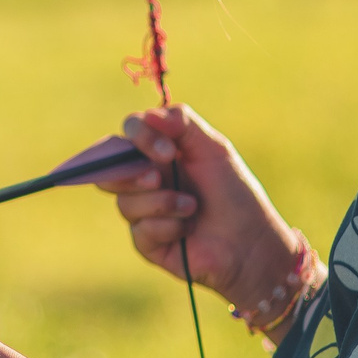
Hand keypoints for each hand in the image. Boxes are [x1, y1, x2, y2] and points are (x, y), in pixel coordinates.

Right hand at [105, 105, 313, 323]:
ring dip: (161, 202)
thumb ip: (181, 123)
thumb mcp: (213, 149)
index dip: (137, 137)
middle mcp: (145, 180)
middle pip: (107, 170)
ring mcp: (143, 212)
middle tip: (158, 177)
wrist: (249, 241)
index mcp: (157, 153)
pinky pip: (139, 230)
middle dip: (131, 174)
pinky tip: (188, 229)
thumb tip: (146, 115)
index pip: (127, 135)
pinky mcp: (146, 242)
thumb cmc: (234, 193)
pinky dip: (167, 226)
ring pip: (124, 202)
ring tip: (191, 206)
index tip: (166, 152)